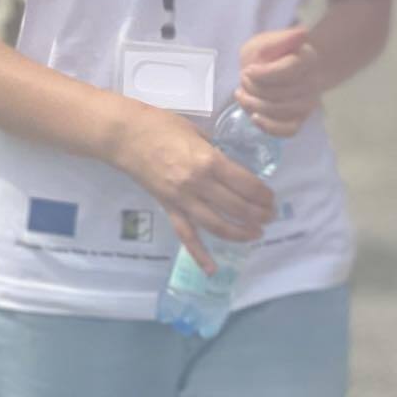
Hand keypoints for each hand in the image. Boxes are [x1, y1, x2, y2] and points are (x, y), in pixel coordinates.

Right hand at [115, 104, 274, 274]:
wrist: (125, 136)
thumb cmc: (162, 126)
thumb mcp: (198, 133)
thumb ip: (215, 154)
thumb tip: (230, 168)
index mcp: (209, 162)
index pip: (245, 185)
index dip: (263, 195)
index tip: (271, 198)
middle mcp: (198, 185)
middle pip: (236, 207)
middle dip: (258, 214)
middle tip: (270, 216)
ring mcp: (182, 200)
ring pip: (217, 225)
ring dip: (240, 233)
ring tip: (256, 234)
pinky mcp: (168, 208)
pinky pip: (186, 236)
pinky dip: (200, 254)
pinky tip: (213, 269)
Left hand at [237, 24, 321, 134]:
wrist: (282, 69)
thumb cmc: (272, 54)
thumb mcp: (267, 42)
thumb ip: (279, 40)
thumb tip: (303, 32)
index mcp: (308, 58)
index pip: (288, 70)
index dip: (264, 73)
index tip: (247, 69)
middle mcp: (313, 83)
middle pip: (280, 93)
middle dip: (254, 88)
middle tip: (242, 79)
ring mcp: (308, 104)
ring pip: (281, 111)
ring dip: (255, 105)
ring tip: (242, 95)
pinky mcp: (300, 119)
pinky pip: (288, 130)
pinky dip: (270, 127)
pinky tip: (255, 117)